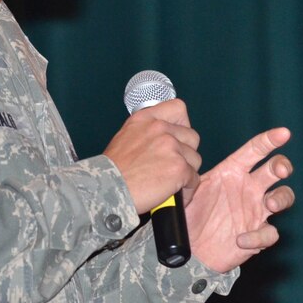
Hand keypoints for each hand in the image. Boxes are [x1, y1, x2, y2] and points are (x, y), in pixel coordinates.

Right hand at [102, 99, 201, 213]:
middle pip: (192, 137)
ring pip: (195, 159)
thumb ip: (147, 132)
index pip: (178, 108)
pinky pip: (194, 180)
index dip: (182, 124)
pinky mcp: (179, 167)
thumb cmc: (113, 169)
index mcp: (145, 119)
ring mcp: (171, 147)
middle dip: (186, 153)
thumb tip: (166, 141)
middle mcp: (160, 128)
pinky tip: (173, 194)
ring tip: (171, 183)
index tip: (177, 137)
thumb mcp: (126, 136)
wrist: (107, 188)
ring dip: (186, 172)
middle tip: (171, 165)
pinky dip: (186, 190)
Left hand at [184, 127, 294, 272]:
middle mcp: (248, 188)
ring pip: (283, 196)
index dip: (269, 140)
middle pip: (275, 169)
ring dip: (282, 198)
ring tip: (270, 204)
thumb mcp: (186, 191)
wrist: (190, 247)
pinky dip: (259, 236)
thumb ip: (188, 176)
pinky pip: (270, 233)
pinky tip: (241, 239)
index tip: (283, 133)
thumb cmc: (190, 213)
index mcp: (232, 171)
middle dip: (282, 166)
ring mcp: (255, 210)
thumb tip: (184, 164)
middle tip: (278, 170)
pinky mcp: (257, 235)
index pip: (254, 151)